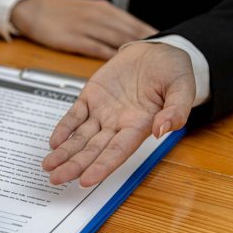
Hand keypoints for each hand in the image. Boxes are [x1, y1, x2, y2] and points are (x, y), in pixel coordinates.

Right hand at [11, 0, 156, 58]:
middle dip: (147, 44)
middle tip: (163, 58)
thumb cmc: (61, 14)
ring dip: (131, 53)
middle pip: (129, 32)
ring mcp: (87, 27)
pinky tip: (120, 67)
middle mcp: (98, 16)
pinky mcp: (74, 39)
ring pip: (116, 40)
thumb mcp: (87, 11)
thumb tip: (126, 37)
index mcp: (103, 9)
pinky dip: (109, 57)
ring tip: (147, 66)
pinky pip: (96, 48)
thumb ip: (106, 23)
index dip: (149, 34)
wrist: (33, 10)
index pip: (132, 23)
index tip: (166, 45)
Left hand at [43, 43, 195, 186]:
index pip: (117, 152)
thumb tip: (163, 129)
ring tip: (48, 166)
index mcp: (140, 126)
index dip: (102, 167)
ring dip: (64, 152)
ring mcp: (102, 113)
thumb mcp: (183, 87)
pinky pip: (74, 116)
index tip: (86, 181)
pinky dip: (63, 128)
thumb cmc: (172, 72)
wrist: (157, 52)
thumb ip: (177, 109)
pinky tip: (53, 142)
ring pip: (80, 138)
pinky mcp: (91, 98)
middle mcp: (118, 124)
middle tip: (56, 178)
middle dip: (75, 165)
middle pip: (93, 150)